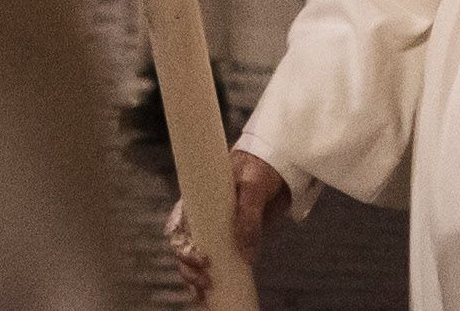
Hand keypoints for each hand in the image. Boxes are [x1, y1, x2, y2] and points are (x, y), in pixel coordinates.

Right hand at [166, 149, 287, 301]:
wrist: (280, 165)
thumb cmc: (260, 169)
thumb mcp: (253, 187)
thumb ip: (250, 218)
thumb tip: (246, 256)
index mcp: (199, 199)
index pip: (179, 225)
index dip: (182, 245)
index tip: (201, 258)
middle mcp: (202, 216)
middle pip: (183, 246)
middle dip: (187, 266)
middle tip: (204, 280)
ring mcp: (214, 230)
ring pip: (192, 258)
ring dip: (193, 277)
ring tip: (203, 292)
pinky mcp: (228, 241)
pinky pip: (214, 262)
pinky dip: (208, 279)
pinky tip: (208, 294)